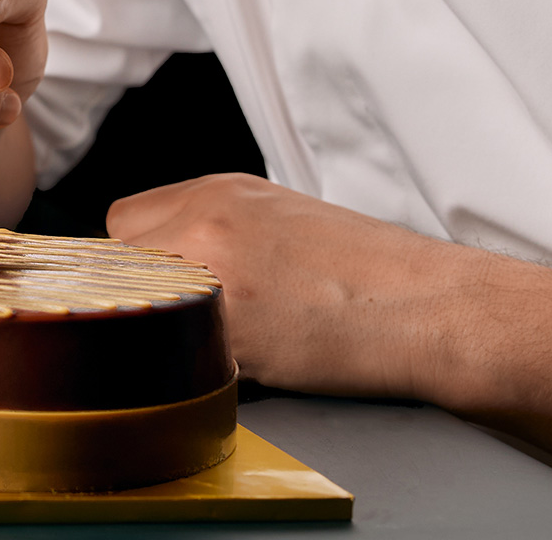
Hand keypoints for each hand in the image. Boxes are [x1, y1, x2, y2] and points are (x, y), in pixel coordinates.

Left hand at [109, 173, 551, 471]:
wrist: (435, 307)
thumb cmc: (371, 272)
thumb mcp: (281, 218)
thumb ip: (214, 228)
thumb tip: (160, 259)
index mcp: (219, 190)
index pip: (123, 221)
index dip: (137, 259)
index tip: (162, 283)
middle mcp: (206, 219)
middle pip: (115, 259)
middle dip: (140, 289)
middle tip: (189, 315)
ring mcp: (212, 270)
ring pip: (137, 304)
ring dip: (163, 325)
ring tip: (224, 337)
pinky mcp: (228, 324)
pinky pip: (175, 348)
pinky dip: (195, 361)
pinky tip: (243, 360)